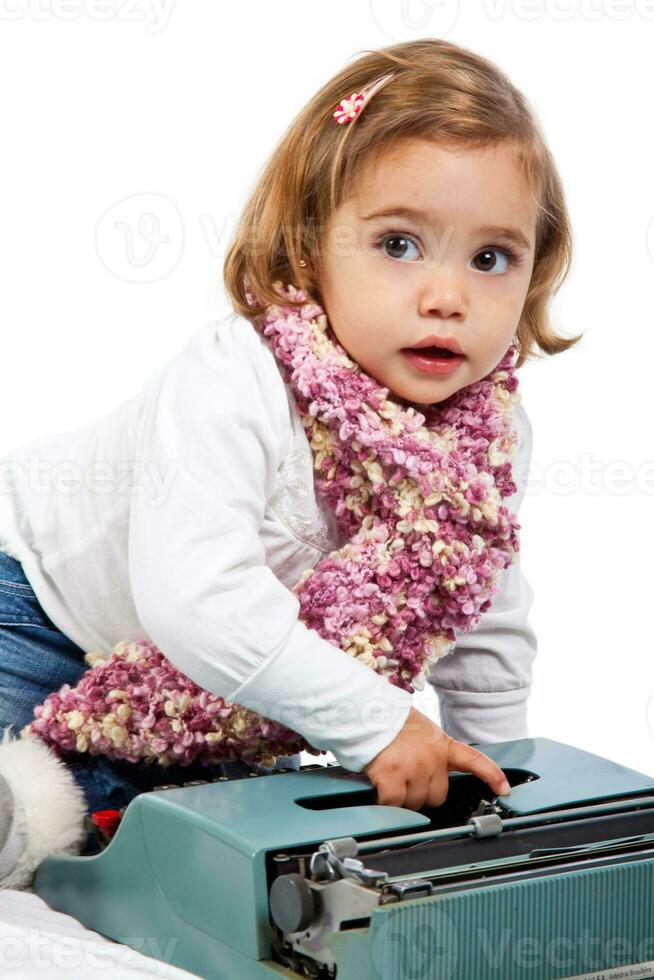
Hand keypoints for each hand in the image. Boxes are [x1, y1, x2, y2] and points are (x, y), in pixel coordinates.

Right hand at [362, 706, 511, 810]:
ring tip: (389, 773)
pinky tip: (379, 785)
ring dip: (401, 796)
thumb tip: (430, 778)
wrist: (366, 713)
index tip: (504, 789)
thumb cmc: (389, 723)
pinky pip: (394, 804)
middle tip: (404, 775)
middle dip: (421, 792)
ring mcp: (414, 768)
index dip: (492, 775)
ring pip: (415, 803)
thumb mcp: (421, 732)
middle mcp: (432, 757)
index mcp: (441, 744)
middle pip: (437, 795)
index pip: (474, 760)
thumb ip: (431, 753)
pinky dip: (384, 800)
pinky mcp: (393, 777)